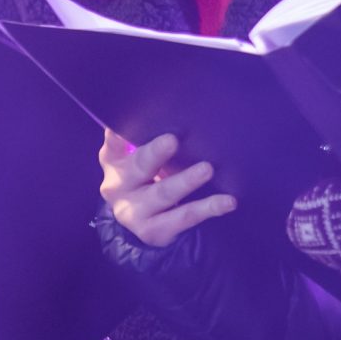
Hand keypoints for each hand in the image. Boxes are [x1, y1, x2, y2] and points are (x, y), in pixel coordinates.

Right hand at [99, 130, 235, 247]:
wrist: (139, 220)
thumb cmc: (144, 174)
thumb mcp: (135, 156)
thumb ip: (143, 136)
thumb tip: (170, 107)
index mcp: (113, 161)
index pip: (114, 144)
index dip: (119, 135)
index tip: (131, 122)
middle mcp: (117, 187)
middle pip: (138, 167)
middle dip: (155, 153)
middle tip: (173, 140)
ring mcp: (134, 212)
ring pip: (163, 194)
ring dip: (185, 181)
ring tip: (206, 169)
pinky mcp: (153, 232)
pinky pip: (183, 218)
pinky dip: (207, 208)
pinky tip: (227, 201)